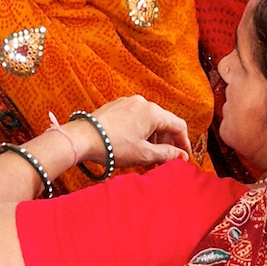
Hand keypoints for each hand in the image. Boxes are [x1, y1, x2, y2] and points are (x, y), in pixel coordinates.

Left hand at [56, 95, 192, 171]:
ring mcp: (127, 103)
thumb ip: (166, 154)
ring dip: (152, 140)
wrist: (82, 138)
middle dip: (166, 144)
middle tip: (164, 162)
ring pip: (148, 122)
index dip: (184, 143)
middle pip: (163, 123)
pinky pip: (134, 119)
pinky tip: (134, 148)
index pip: (178, 125)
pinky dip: (139, 133)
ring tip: (148, 159)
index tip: (184, 158)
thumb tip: (182, 156)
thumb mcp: (144, 154)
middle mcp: (142, 102)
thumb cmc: (113, 146)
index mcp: (153, 112)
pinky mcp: (115, 107)